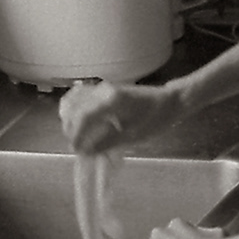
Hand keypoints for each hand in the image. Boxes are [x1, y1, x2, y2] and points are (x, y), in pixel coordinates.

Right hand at [58, 80, 181, 153]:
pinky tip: (78, 122)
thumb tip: (86, 150)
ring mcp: (101, 87)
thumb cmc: (154, 119)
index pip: (83, 116)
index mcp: (111, 101)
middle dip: (71, 128)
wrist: (168, 102)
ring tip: (77, 135)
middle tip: (78, 147)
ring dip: (70, 118)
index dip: (76, 135)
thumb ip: (106, 142)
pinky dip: (74, 109)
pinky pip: (80, 95)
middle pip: (74, 107)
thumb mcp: (132, 136)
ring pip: (73, 99)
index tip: (77, 150)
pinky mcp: (103, 89)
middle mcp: (102, 90)